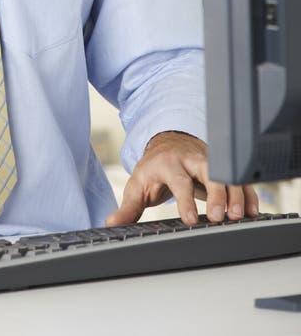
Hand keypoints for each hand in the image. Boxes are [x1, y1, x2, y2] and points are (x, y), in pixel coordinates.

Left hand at [105, 131, 259, 226]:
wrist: (167, 143)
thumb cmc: (153, 167)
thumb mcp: (138, 184)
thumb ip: (128, 207)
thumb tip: (111, 222)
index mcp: (168, 163)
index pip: (178, 180)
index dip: (185, 200)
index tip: (192, 219)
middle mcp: (191, 159)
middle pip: (208, 171)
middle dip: (216, 193)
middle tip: (221, 217)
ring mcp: (208, 160)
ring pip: (226, 172)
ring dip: (235, 193)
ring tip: (239, 216)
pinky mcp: (221, 166)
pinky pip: (237, 177)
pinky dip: (247, 192)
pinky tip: (252, 210)